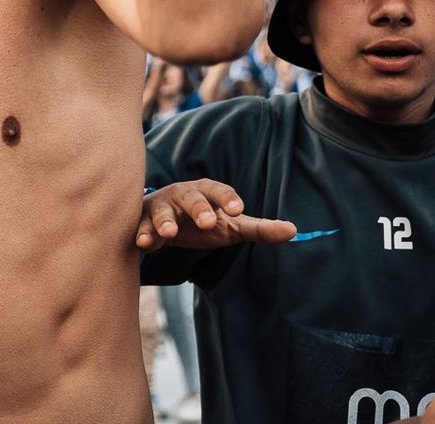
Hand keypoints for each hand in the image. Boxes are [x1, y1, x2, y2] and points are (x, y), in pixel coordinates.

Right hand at [136, 179, 295, 253]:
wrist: (164, 224)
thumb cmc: (203, 221)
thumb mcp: (231, 225)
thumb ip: (258, 228)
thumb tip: (293, 230)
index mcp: (206, 191)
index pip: (218, 189)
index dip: (227, 198)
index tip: (238, 210)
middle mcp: (183, 194)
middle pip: (191, 197)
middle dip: (198, 208)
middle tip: (207, 222)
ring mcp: (161, 206)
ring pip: (162, 210)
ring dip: (164, 220)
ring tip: (168, 232)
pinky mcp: (143, 221)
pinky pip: (141, 226)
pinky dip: (142, 233)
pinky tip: (145, 244)